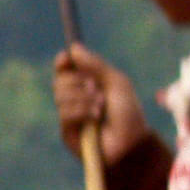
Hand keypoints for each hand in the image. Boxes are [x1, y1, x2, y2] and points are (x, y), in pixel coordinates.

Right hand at [53, 46, 150, 165]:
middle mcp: (76, 97)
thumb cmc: (128, 112)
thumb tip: (73, 47)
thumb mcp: (116, 82)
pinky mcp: (66, 131)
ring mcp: (70, 114)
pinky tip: (95, 118)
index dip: (63, 62)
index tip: (66, 57)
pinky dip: (81, 111)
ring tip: (100, 106)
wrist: (130, 141)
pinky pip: (64, 113)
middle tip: (95, 88)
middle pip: (59, 81)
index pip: (65, 69)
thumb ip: (95, 65)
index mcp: (87, 83)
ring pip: (60, 96)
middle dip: (77, 82)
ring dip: (83, 98)